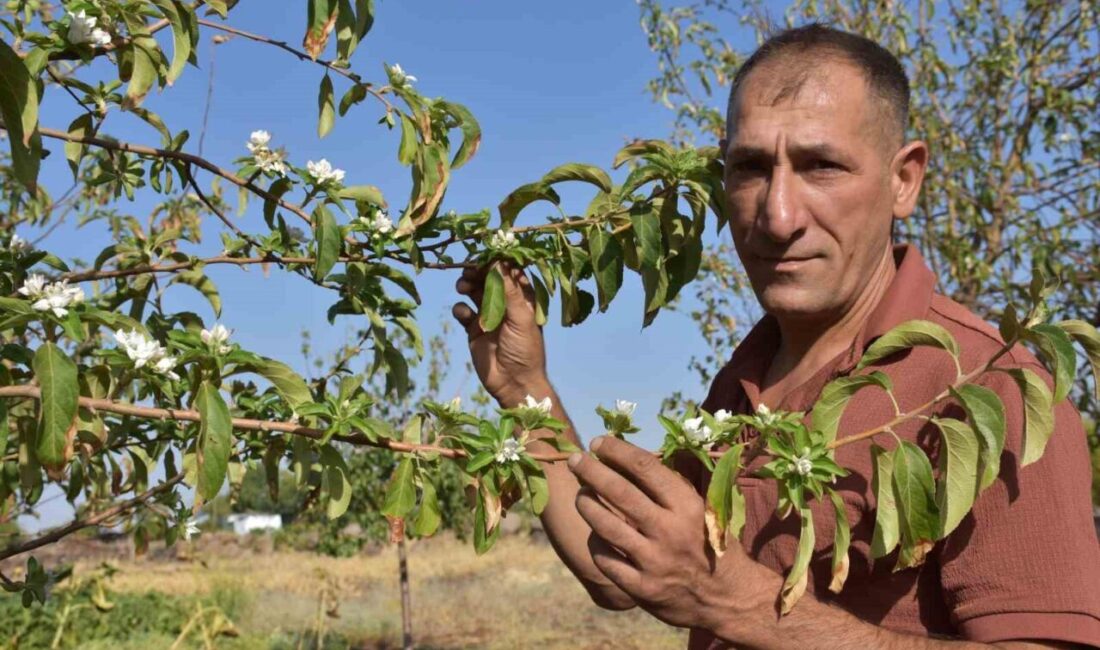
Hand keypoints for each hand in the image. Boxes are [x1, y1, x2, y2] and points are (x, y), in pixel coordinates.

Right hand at [452, 261, 547, 406]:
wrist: (514, 382)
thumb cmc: (525, 349)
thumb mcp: (520, 318)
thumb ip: (508, 291)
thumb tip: (498, 262)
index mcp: (521, 298)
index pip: (508, 271)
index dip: (496, 261)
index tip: (484, 255)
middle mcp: (504, 303)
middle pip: (487, 278)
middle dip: (477, 271)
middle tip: (468, 269)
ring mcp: (488, 314)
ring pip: (473, 291)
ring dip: (466, 285)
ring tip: (463, 286)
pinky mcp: (473, 328)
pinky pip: (463, 311)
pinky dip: (461, 309)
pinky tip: (464, 315)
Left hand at [569, 436, 778, 632]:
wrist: (730, 598)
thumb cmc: (711, 545)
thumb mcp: (703, 509)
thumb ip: (672, 486)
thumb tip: (632, 456)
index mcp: (687, 506)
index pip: (646, 468)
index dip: (617, 451)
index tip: (599, 442)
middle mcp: (670, 531)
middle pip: (619, 492)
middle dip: (591, 471)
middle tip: (574, 460)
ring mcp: (654, 562)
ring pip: (605, 525)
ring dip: (586, 505)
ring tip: (581, 495)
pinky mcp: (642, 588)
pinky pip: (605, 559)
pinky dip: (595, 543)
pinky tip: (595, 534)